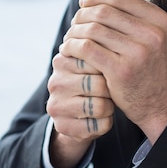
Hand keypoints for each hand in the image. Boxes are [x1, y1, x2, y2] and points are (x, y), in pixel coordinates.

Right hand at [46, 52, 113, 167]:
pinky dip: (106, 123)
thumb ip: (98, 51)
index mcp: (61, 61)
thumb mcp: (93, 65)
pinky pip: (99, 125)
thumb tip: (111, 41)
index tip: (108, 72)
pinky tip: (100, 119)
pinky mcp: (63, 126)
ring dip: (110, 107)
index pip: (95, 60)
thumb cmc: (92, 84)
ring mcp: (57, 106)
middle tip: (108, 91)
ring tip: (105, 104)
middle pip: (99, 84)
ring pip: (100, 106)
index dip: (108, 69)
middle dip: (111, 89)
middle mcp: (55, 82)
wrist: (78, 117)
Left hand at [60, 0, 166, 142]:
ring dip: (74, 32)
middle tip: (74, 25)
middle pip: (103, 11)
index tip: (84, 3)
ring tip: (70, 39)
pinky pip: (87, 48)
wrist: (160, 104)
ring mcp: (138, 52)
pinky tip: (69, 50)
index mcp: (159, 20)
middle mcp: (152, 33)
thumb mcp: (147, 37)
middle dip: (82, 15)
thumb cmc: (148, 68)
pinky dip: (73, 46)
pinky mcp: (121, 70)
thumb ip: (123, 14)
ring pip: (93, 29)